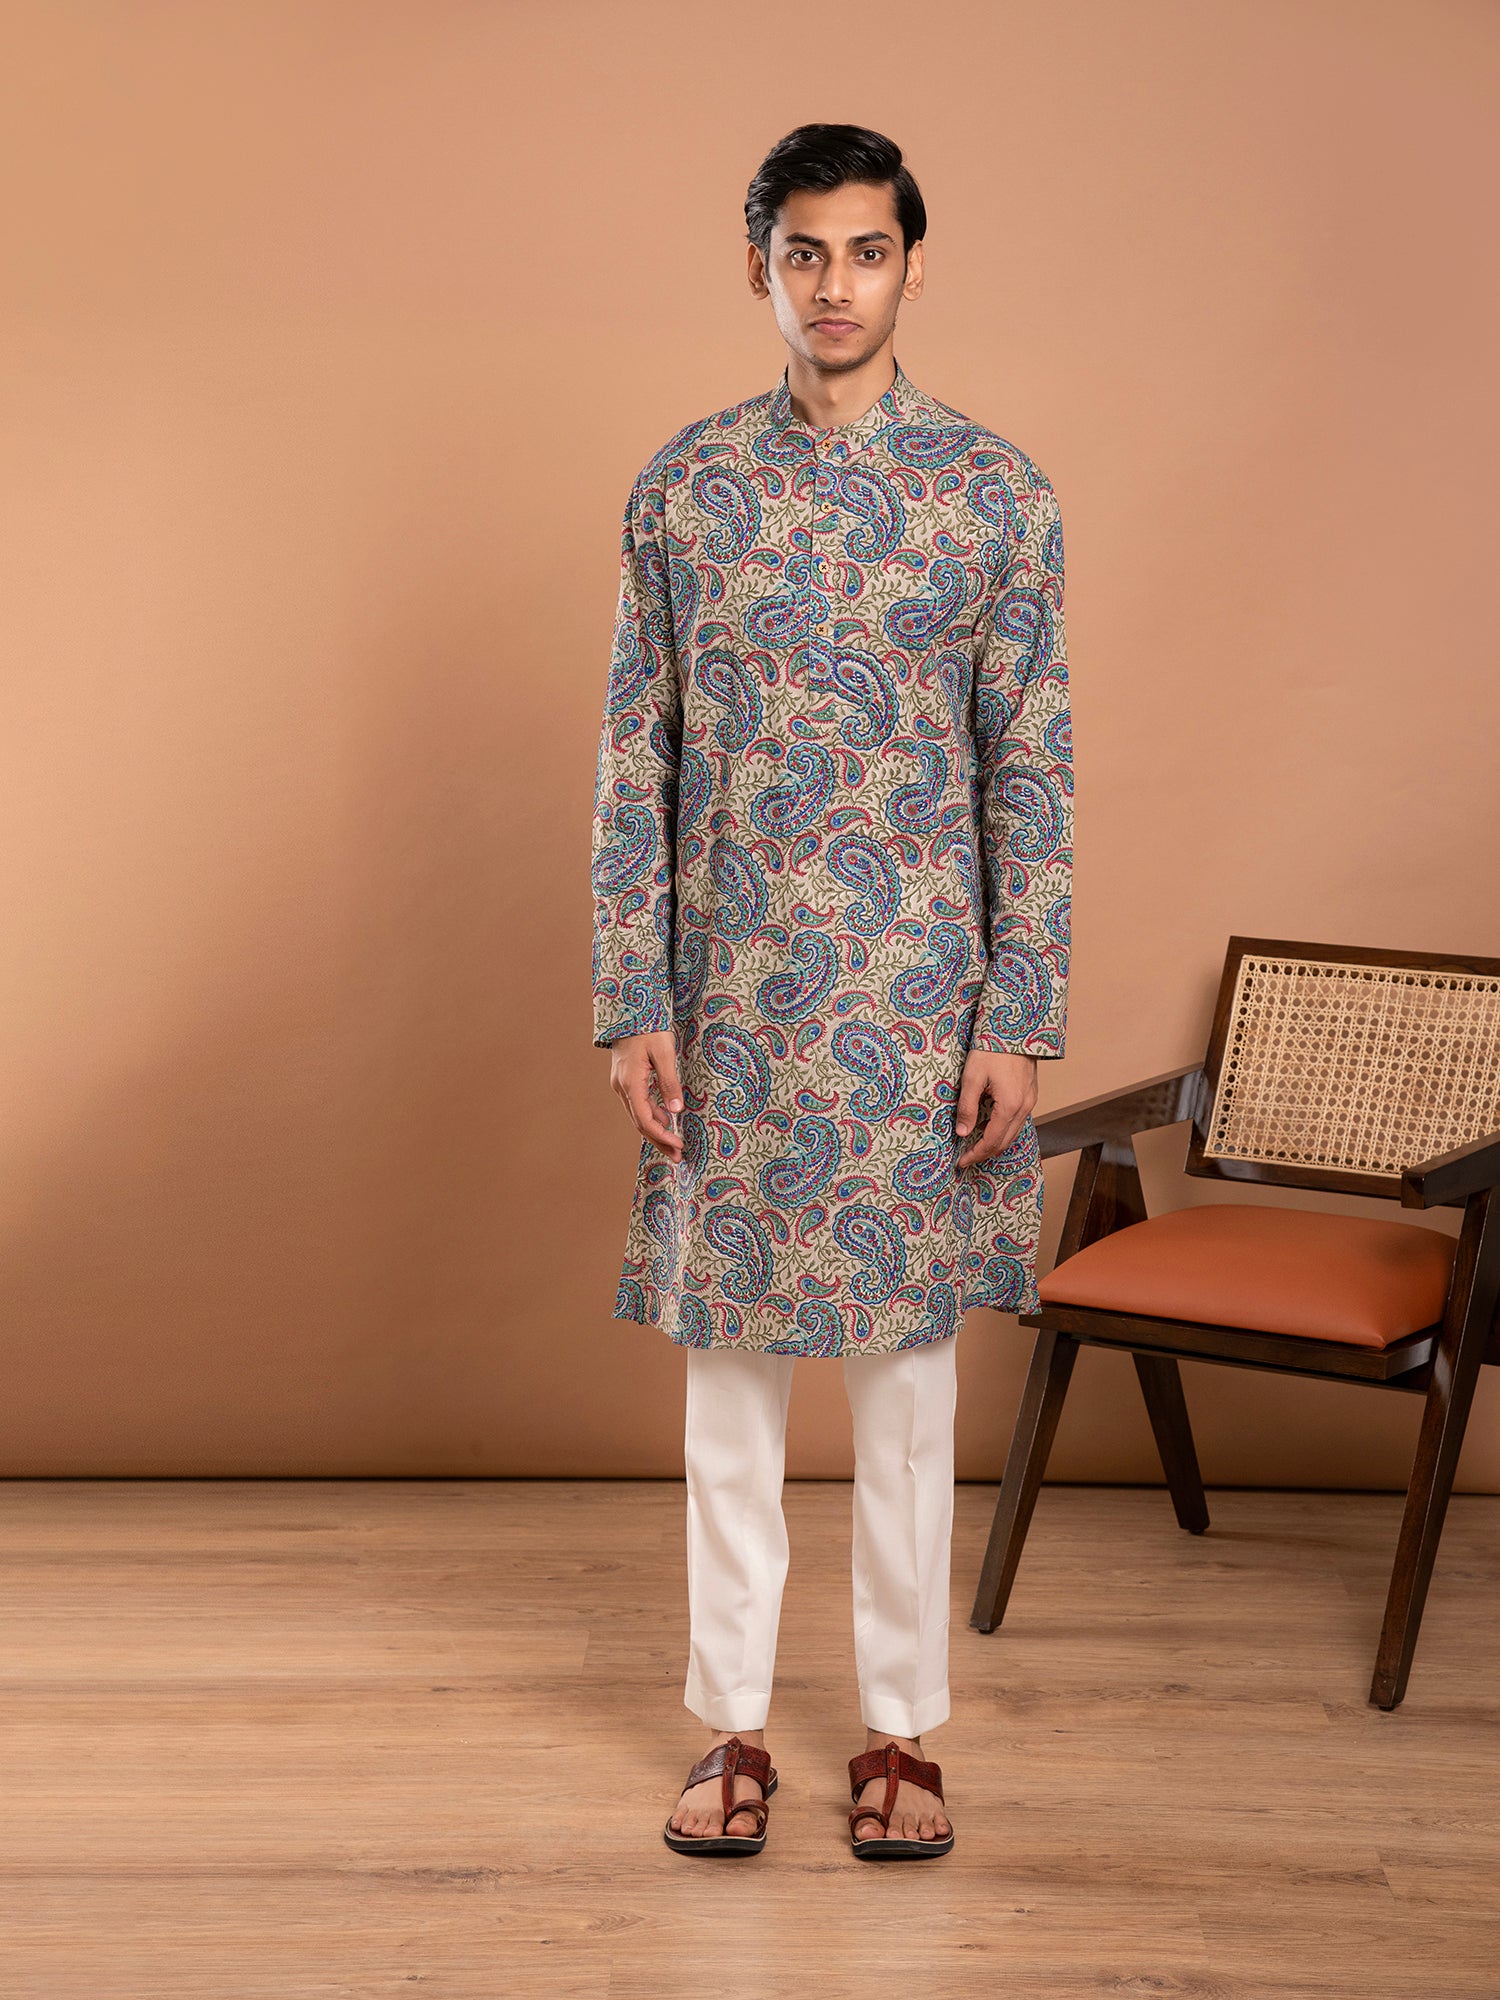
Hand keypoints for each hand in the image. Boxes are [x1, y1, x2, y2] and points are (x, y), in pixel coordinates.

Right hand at [608, 1029, 683, 1159]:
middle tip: (678, 1156)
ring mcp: (621, 1084)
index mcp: (630, 1082)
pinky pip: (638, 1105)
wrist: (629, 1009)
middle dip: (659, 1141)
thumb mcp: (664, 1053)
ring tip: (674, 1144)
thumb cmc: (649, 1028)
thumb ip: (670, 1083)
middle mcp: (622, 1087)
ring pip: (638, 1115)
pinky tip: (666, 1121)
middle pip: (640, 1123)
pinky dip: (651, 1116)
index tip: (678, 1145)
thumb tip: (676, 1111)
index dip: (661, 1136)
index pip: (644, 1120)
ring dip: (655, 1131)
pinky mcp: (625, 1080)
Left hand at [954, 1050, 1037, 1168]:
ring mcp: (1030, 1101)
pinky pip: (1017, 1120)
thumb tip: (963, 1132)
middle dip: (985, 1153)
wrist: (1015, 1028)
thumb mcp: (972, 1077)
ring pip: (1013, 1132)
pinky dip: (1003, 1130)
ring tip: (975, 1146)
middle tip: (966, 1157)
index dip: (975, 1154)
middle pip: (1004, 1141)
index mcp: (1009, 1105)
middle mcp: (1024, 1107)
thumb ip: (967, 1107)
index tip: (961, 1161)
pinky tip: (990, 1127)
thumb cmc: (992, 1048)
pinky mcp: (1030, 1094)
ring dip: (995, 1142)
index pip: (991, 1141)